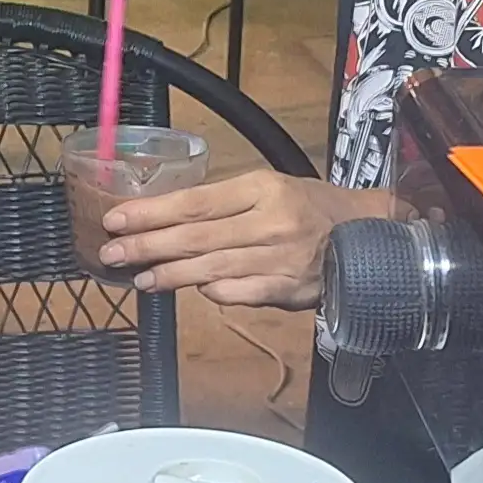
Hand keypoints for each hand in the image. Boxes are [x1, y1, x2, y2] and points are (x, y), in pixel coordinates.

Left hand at [96, 175, 402, 310]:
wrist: (370, 234)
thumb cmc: (311, 208)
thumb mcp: (271, 189)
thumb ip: (225, 206)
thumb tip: (171, 223)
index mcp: (262, 188)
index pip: (195, 201)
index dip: (152, 212)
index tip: (116, 218)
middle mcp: (269, 221)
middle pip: (196, 236)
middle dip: (148, 245)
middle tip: (112, 253)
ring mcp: (280, 257)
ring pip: (212, 268)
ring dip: (171, 275)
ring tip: (139, 278)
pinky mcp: (290, 288)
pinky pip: (242, 293)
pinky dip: (215, 293)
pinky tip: (192, 293)